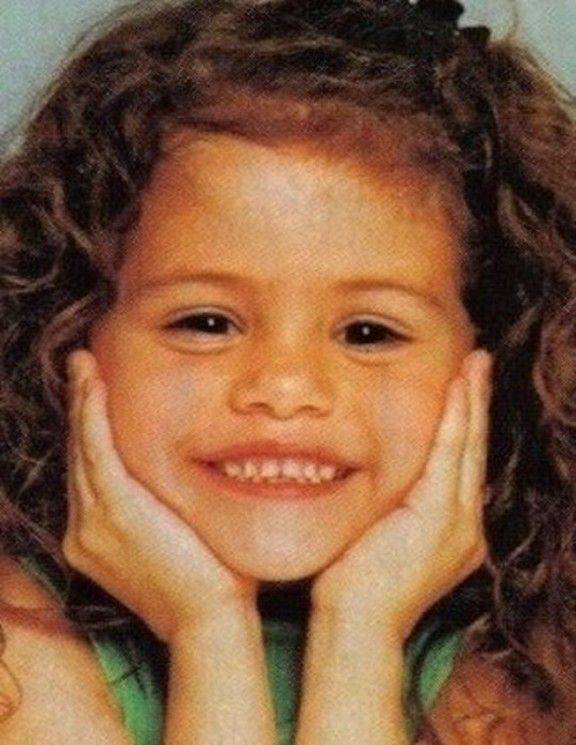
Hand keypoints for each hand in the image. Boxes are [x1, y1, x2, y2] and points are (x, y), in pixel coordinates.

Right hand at [64, 349, 258, 643]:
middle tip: (84, 367)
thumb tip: (179, 477)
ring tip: (84, 364)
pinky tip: (93, 382)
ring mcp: (92, 521)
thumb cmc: (205, 579)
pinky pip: (97, 448)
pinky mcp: (115, 509)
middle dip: (81, 408)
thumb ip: (162, 506)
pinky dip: (92, 412)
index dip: (90, 430)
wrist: (209, 618)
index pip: (89, 470)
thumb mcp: (174, 537)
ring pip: (84, 446)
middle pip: (81, 454)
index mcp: (93, 538)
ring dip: (83, 400)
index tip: (97, 394)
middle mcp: (83, 530)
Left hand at [311, 349, 491, 642]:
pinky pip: (451, 454)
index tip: (463, 389)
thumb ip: (390, 508)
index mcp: (451, 530)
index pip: (459, 464)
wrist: (355, 624)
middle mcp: (465, 525)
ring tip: (476, 363)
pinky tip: (460, 387)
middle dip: (476, 403)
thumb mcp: (379, 538)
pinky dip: (457, 418)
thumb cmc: (353, 585)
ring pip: (468, 446)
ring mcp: (458, 522)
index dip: (464, 423)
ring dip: (472, 401)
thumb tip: (377, 480)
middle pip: (473, 449)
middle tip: (479, 363)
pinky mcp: (441, 517)